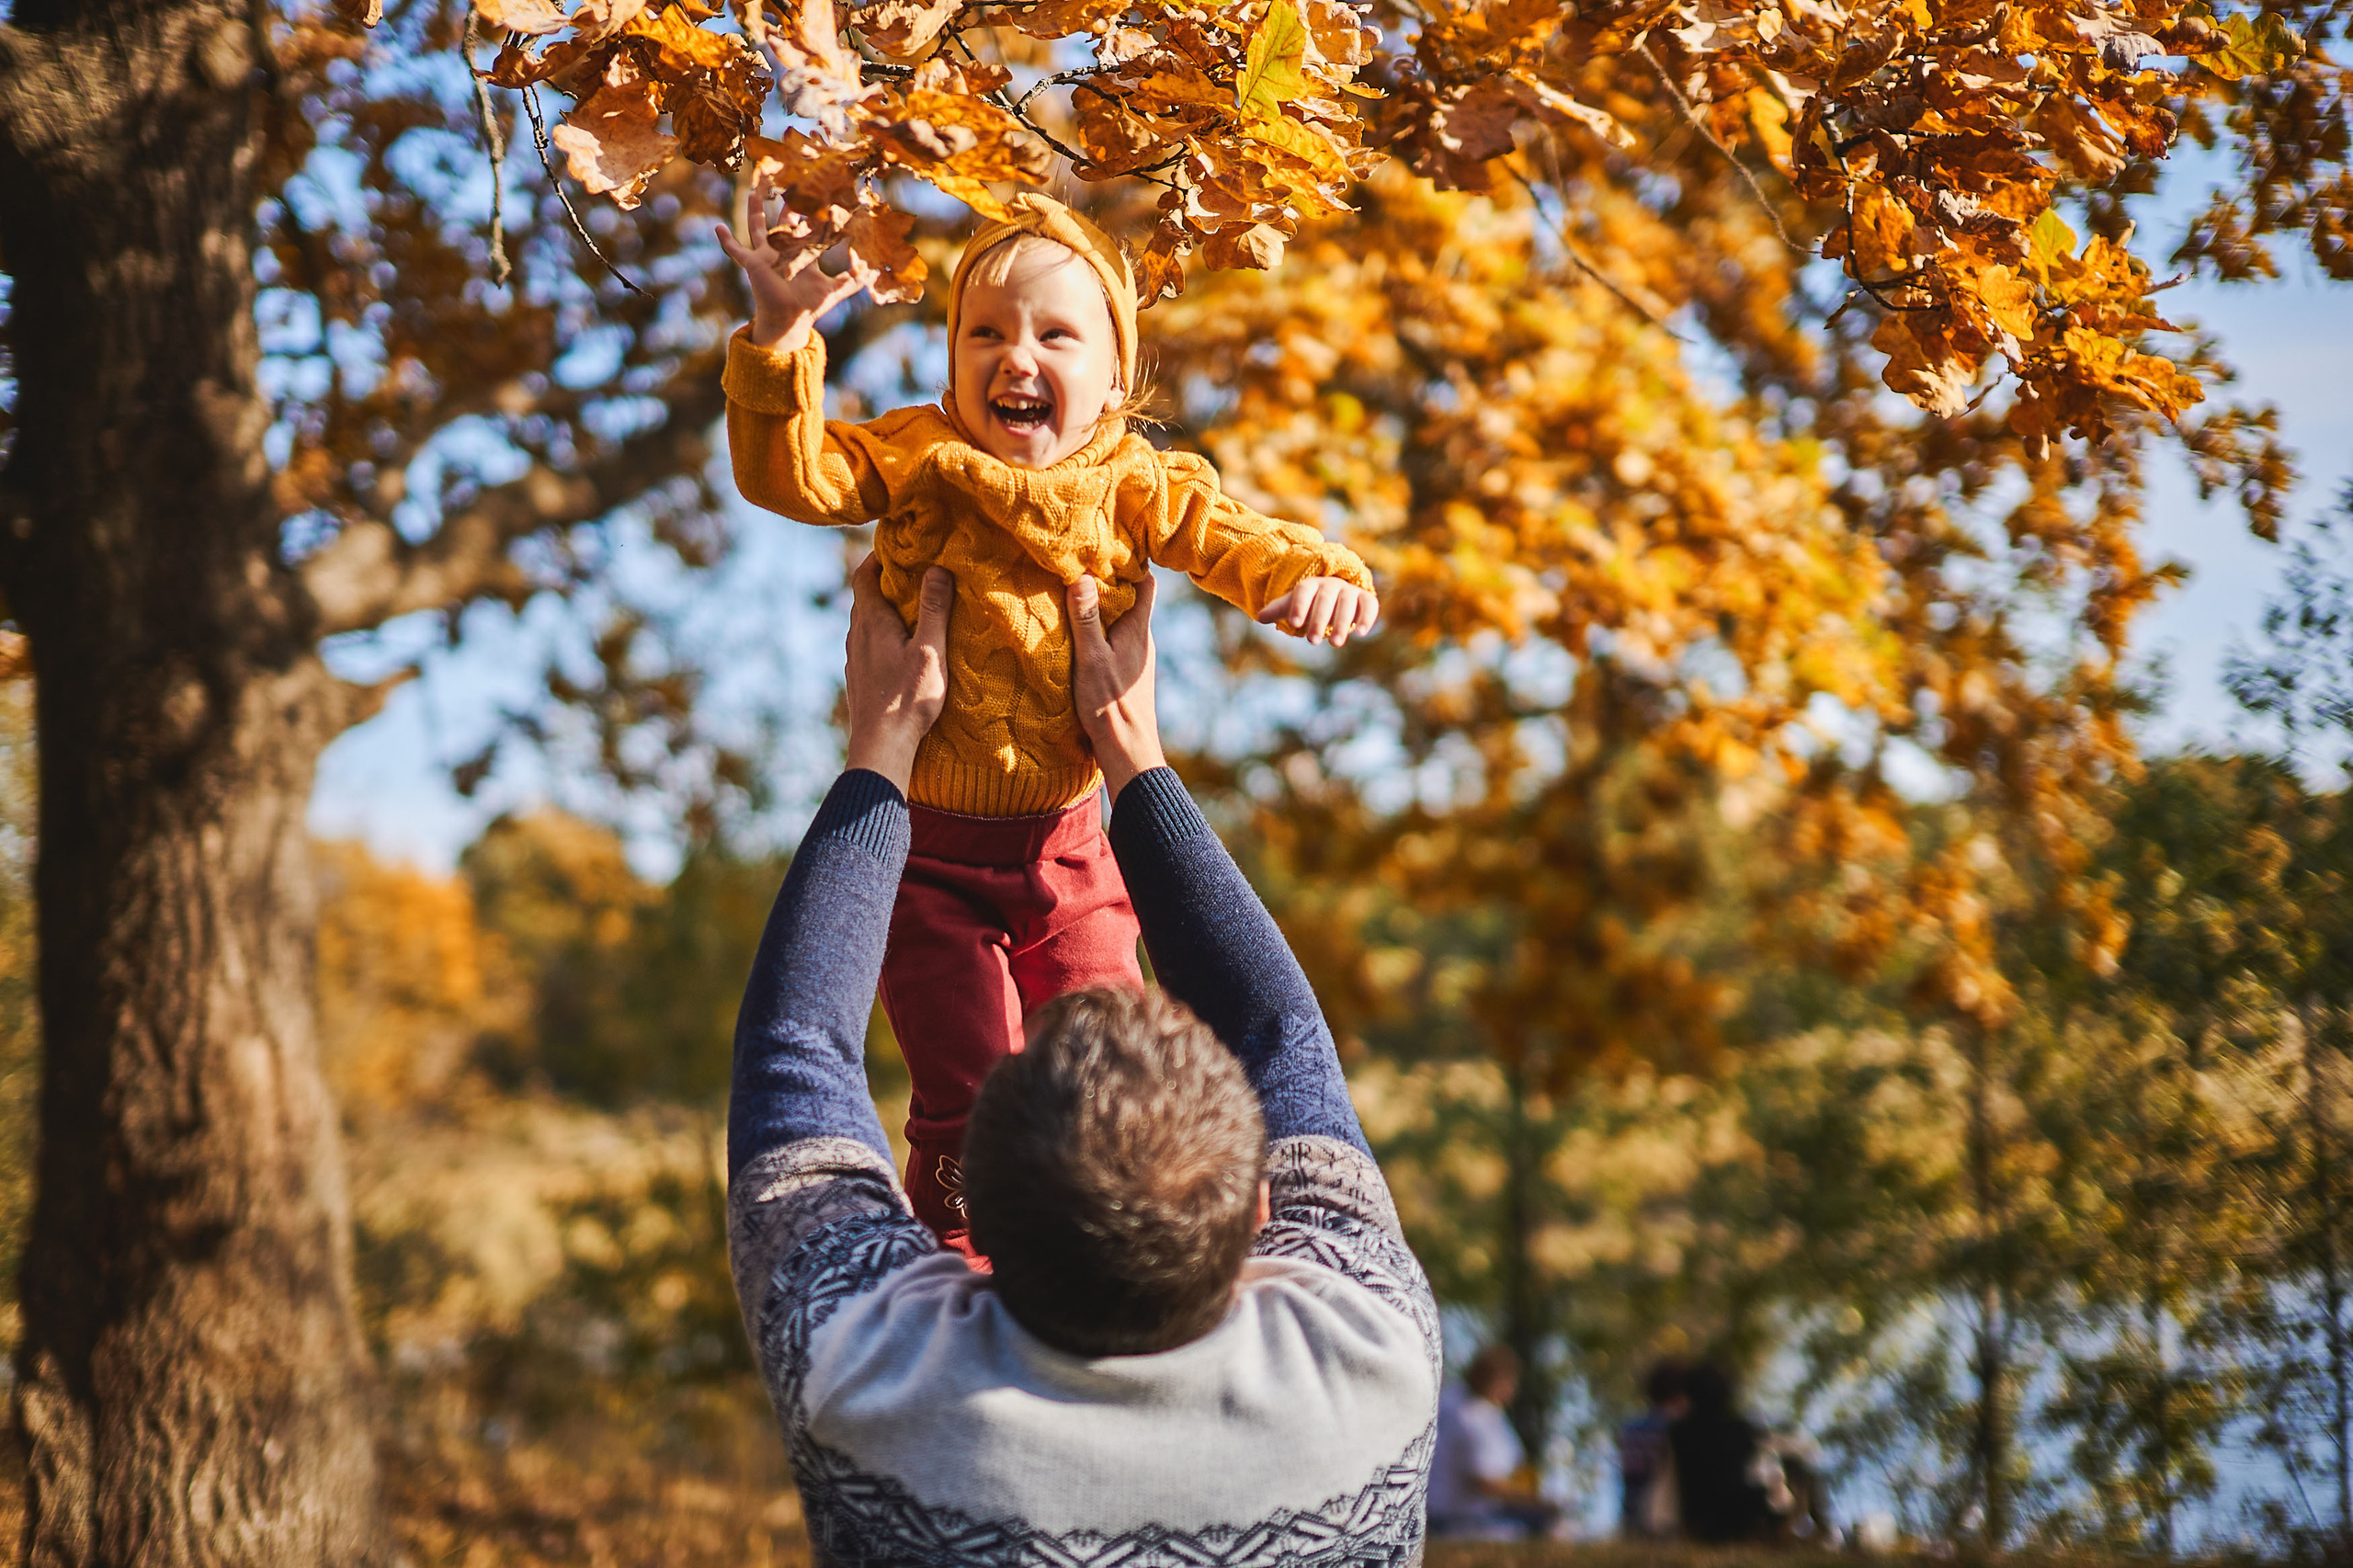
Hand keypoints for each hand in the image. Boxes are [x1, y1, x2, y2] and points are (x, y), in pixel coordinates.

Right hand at [715, 178, 878, 353]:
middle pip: (786, 220)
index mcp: (803, 252)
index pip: (811, 227)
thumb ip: (853, 280)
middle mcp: (784, 249)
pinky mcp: (753, 264)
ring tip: (752, 191)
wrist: (790, 320)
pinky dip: (726, 241)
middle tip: (792, 179)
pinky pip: (736, 251)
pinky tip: (717, 228)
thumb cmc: (809, 305)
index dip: (818, 214)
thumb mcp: (834, 291)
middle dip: (790, 202)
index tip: (825, 195)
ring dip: (756, 211)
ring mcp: (767, 255)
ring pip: (759, 228)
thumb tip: (875, 271)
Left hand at [843, 554, 951, 793]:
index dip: (878, 556)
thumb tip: (937, 568)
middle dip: (886, 580)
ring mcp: (855, 657)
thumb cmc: (908, 699)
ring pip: (865, 621)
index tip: (899, 547)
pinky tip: (902, 646)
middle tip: (913, 573)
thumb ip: (933, 609)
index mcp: (871, 621)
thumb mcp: (929, 651)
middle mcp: (856, 635)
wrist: (880, 746)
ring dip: (884, 609)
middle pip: (864, 596)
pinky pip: (867, 643)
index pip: (864, 574)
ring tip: (911, 607)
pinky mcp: (858, 677)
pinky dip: (882, 632)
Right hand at [1068, 574, 1165, 803]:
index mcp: (1138, 629)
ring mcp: (1135, 657)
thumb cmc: (1111, 707)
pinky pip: (1115, 639)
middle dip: (1110, 579)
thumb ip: (1086, 620)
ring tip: (1073, 591)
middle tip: (1079, 562)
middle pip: (1131, 598)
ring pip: (1122, 620)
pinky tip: (1078, 632)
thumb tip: (1081, 576)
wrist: (1129, 753)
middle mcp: (1142, 639)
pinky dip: (1100, 628)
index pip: (1145, 582)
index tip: (1107, 544)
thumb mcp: (1092, 660)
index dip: (1131, 560)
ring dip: (1102, 606)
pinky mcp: (1126, 672)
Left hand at [1255, 576, 1378, 645]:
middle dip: (1319, 619)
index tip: (1293, 624)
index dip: (1299, 605)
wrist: (1337, 596)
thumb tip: (1260, 617)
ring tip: (1335, 644)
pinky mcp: (1366, 599)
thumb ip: (1279, 610)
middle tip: (1312, 641)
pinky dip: (1367, 617)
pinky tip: (1360, 634)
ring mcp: (1350, 591)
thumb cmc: (1311, 604)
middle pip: (1326, 598)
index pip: (1304, 590)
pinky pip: (1369, 604)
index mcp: (1312, 584)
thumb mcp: (1294, 606)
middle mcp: (1332, 585)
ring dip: (1341, 622)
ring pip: (1347, 602)